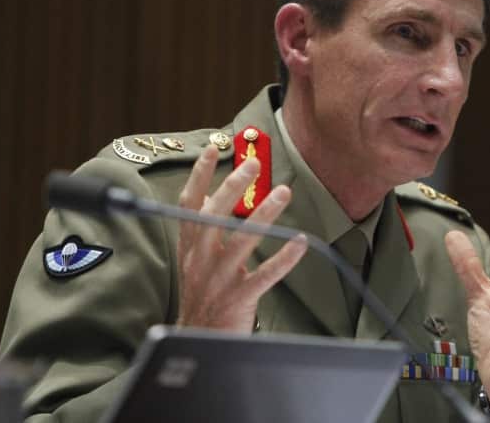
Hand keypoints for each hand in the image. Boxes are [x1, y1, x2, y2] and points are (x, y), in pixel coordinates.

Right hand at [175, 145, 306, 331]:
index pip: (189, 205)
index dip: (199, 176)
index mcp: (189, 249)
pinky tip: (300, 241)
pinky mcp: (238, 299)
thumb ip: (204, 235)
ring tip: (283, 192)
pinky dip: (283, 258)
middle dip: (233, 187)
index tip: (212, 148)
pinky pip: (264, 275)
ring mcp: (218, 280)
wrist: (197, 342)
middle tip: (253, 163)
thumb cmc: (202, 299)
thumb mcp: (195, 263)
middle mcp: (200, 260)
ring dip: (263, 214)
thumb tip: (214, 199)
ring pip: (241, 241)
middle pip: (214, 216)